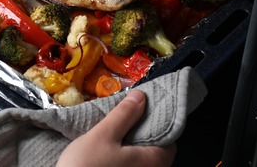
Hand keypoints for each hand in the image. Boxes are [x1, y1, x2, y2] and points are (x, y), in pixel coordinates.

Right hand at [56, 90, 175, 166]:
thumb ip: (124, 115)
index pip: (170, 140)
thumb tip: (141, 97)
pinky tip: (108, 151)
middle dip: (142, 134)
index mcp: (154, 162)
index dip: (157, 123)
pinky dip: (124, 158)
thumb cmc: (87, 165)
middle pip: (156, 150)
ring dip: (131, 146)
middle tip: (125, 119)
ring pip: (141, 159)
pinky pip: (130, 166)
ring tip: (114, 133)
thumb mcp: (103, 134)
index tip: (142, 111)